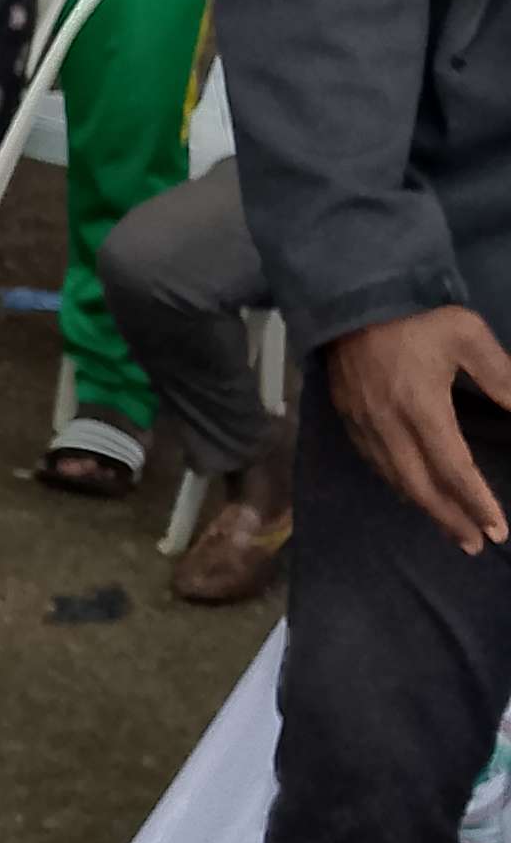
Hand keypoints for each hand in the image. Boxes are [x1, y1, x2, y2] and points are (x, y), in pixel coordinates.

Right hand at [327, 307, 510, 554]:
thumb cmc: (416, 316)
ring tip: (451, 528)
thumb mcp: (468, 336)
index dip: (477, 502)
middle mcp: (390, 425)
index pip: (454, 469)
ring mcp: (364, 425)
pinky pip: (374, 464)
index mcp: (422, 407)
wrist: (350, 298)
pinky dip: (398, 486)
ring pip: (395, 481)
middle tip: (475, 544)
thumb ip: (501, 377)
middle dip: (451, 520)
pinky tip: (412, 492)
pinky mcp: (347, 418)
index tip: (498, 529)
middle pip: (422, 487)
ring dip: (425, 509)